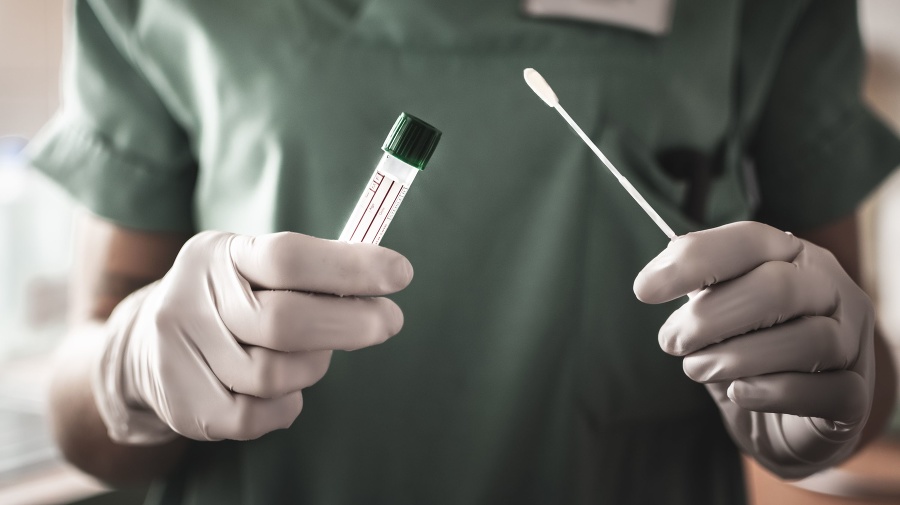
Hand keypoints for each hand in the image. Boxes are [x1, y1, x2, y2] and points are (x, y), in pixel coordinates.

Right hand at [93, 231, 411, 442]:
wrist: (144, 347)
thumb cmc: (231, 300)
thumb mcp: (255, 266)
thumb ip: (311, 271)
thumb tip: (382, 280)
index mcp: (220, 254)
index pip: (288, 256)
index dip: (350, 267)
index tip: (400, 274)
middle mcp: (191, 299)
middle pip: (285, 321)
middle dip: (351, 324)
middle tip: (388, 321)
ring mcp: (180, 354)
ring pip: (275, 373)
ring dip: (312, 366)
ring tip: (314, 355)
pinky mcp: (185, 405)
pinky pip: (259, 415)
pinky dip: (288, 404)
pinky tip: (287, 388)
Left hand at [633, 221, 874, 478]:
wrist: (780, 422)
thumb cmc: (744, 353)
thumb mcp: (715, 317)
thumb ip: (697, 291)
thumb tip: (654, 278)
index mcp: (793, 256)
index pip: (750, 240)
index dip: (695, 260)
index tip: (644, 290)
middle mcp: (830, 289)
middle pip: (777, 288)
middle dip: (711, 317)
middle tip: (670, 342)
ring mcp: (851, 341)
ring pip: (807, 339)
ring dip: (737, 357)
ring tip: (697, 369)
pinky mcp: (855, 396)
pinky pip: (824, 389)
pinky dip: (773, 392)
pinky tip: (739, 393)